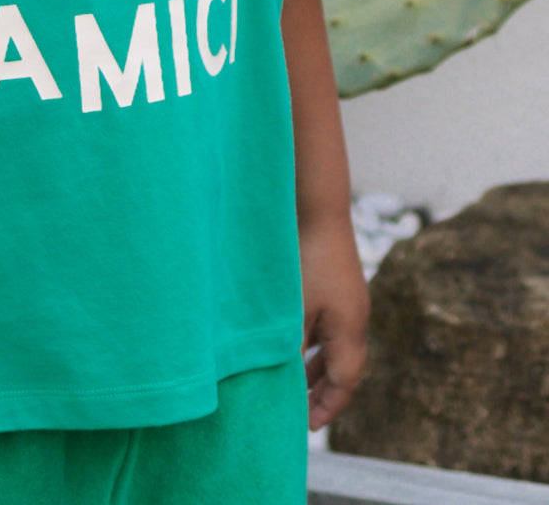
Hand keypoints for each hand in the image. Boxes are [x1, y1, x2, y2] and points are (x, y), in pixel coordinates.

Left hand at [300, 214, 368, 431]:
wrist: (317, 210)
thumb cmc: (305, 259)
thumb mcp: (295, 308)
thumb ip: (291, 344)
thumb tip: (282, 376)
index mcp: (350, 330)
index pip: (344, 382)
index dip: (327, 407)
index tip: (308, 426)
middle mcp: (355, 319)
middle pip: (343, 368)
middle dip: (322, 391)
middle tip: (300, 412)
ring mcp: (348, 302)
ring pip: (335, 346)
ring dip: (316, 366)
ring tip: (295, 383)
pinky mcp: (338, 286)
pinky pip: (329, 327)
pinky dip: (313, 342)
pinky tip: (295, 342)